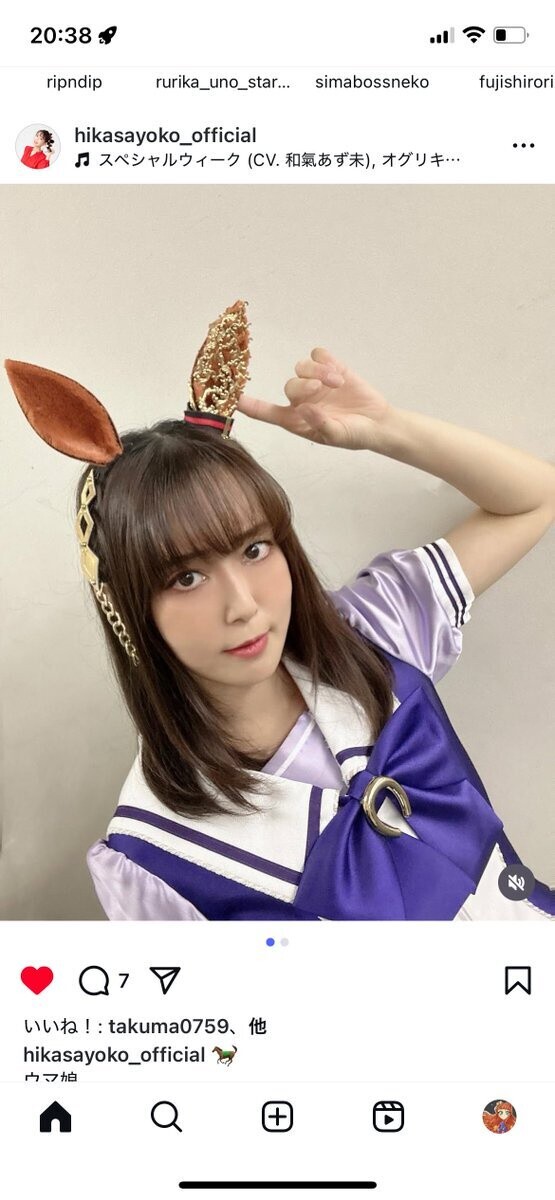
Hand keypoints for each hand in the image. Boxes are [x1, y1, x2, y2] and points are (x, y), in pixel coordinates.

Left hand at [236, 348, 392, 450]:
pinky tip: (339, 373)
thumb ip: (320, 424)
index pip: (266, 412)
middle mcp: (302, 400)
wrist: (378, 423)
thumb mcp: (337, 437)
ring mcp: (316, 382)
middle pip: (290, 384)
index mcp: (296, 420)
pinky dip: (326, 361)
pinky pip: (317, 355)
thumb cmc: (354, 435)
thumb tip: (304, 409)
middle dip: (304, 385)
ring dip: (318, 372)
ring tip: (337, 383)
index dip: (248, 404)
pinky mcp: (331, 368)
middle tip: (321, 389)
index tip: (232, 397)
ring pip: (302, 367)